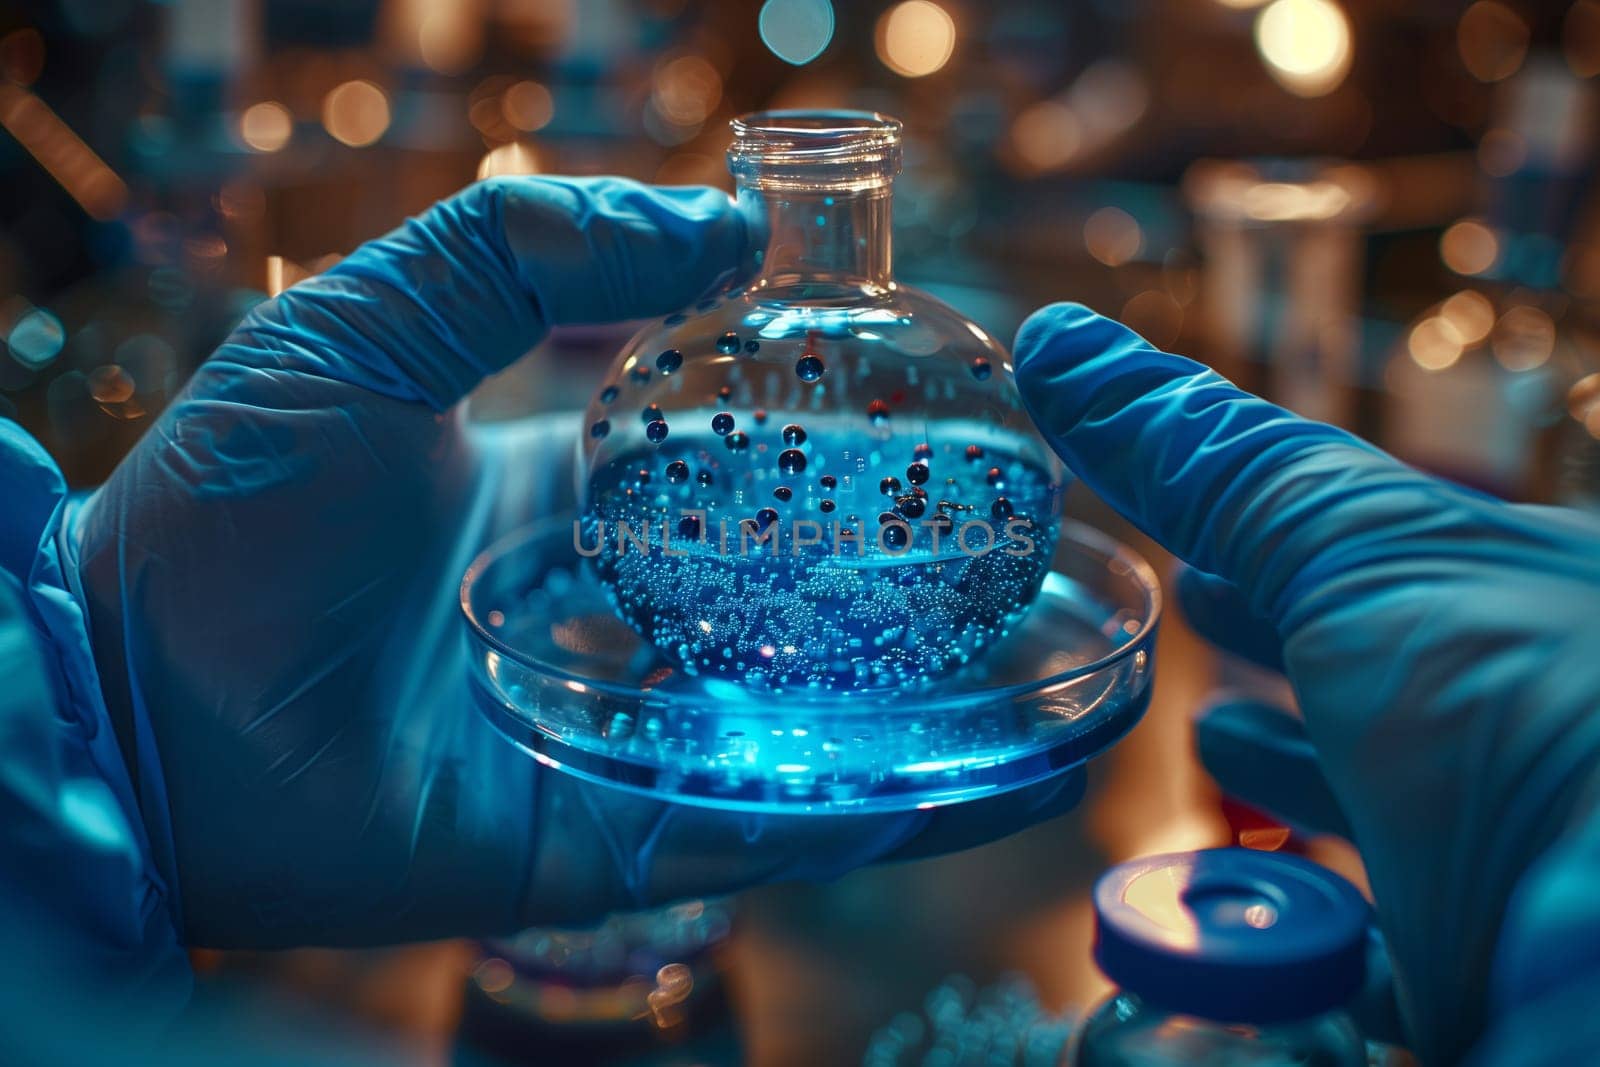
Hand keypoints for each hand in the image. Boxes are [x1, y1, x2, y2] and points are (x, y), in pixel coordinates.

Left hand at [67, 177, 1080, 950]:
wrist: (135, 702)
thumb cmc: (231, 509)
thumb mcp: (367, 329)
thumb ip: (523, 254)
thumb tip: (723, 226)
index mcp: (575, 487)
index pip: (748, 458)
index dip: (853, 436)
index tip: (966, 410)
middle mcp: (618, 608)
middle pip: (799, 598)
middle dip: (920, 584)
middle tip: (1051, 557)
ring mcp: (625, 727)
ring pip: (807, 723)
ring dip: (930, 709)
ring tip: (1067, 682)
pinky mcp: (608, 833)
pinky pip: (760, 829)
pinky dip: (868, 812)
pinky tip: (989, 782)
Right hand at [1013, 303, 1599, 1063]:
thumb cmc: (1529, 702)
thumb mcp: (1357, 544)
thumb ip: (1209, 456)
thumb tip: (1055, 340)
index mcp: (1521, 607)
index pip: (1374, 566)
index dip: (1280, 553)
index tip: (1207, 550)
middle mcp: (1514, 732)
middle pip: (1375, 691)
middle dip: (1288, 656)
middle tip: (1205, 624)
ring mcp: (1494, 869)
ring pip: (1379, 824)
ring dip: (1295, 789)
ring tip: (1217, 750)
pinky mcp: (1463, 986)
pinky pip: (1354, 966)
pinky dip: (1286, 936)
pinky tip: (1223, 923)